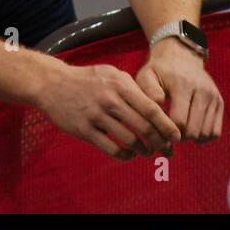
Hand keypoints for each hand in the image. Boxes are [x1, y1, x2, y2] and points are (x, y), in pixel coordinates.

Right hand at [34, 61, 181, 159]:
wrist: (53, 84)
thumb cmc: (87, 79)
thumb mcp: (111, 73)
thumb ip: (132, 88)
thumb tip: (156, 105)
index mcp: (120, 85)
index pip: (150, 108)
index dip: (166, 125)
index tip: (177, 137)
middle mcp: (110, 100)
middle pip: (143, 126)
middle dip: (160, 142)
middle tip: (168, 151)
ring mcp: (96, 115)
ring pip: (129, 140)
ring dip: (143, 150)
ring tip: (148, 153)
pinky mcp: (84, 130)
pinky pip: (110, 148)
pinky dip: (124, 155)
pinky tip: (129, 155)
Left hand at [136, 38, 222, 142]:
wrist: (180, 57)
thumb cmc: (159, 71)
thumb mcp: (147, 76)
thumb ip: (148, 91)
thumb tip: (157, 107)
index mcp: (183, 85)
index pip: (179, 122)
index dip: (167, 132)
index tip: (158, 130)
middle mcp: (202, 90)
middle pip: (193, 131)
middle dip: (178, 137)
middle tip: (167, 132)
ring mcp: (213, 96)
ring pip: (205, 133)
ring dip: (191, 138)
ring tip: (178, 130)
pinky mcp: (219, 102)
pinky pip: (215, 132)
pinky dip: (203, 136)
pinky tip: (190, 129)